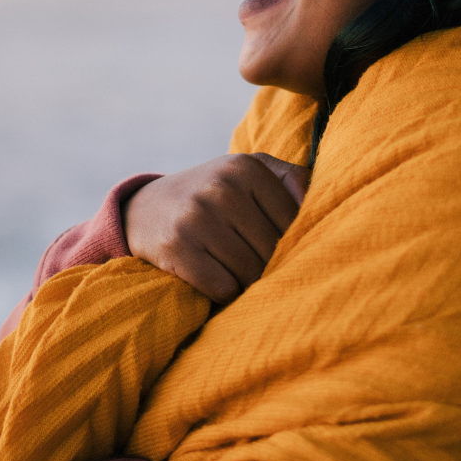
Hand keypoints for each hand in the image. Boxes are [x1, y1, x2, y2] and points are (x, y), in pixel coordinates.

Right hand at [122, 153, 309, 303]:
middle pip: (273, 251)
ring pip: (250, 273)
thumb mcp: (246, 172)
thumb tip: (316, 201)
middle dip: (270, 266)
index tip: (277, 248)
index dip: (292, 244)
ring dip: (248, 283)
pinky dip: (224, 293)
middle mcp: (222, 188)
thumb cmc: (211, 194)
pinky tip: (215, 278)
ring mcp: (197, 217)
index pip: (294, 222)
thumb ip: (289, 178)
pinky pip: (223, 288)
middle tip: (257, 266)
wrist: (144, 209)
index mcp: (247, 167)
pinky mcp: (176, 247)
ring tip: (236, 271)